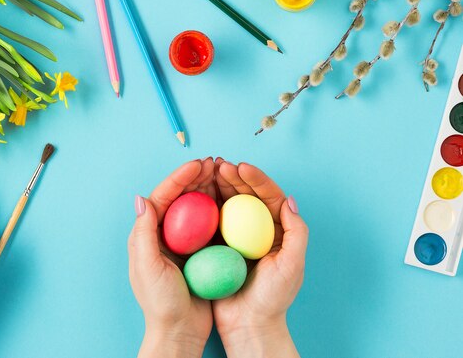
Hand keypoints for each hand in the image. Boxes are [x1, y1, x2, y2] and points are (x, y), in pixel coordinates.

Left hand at [129, 158, 215, 357]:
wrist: (179, 332)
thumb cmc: (160, 303)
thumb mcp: (148, 267)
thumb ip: (143, 233)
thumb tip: (141, 198)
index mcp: (147, 234)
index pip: (162, 197)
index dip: (179, 178)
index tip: (197, 164)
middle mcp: (163, 234)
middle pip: (180, 198)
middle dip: (195, 178)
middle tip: (214, 163)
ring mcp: (182, 243)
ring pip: (195, 208)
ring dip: (208, 189)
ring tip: (223, 173)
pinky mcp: (199, 252)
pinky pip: (209, 225)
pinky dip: (219, 210)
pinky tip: (232, 201)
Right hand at [212, 159, 307, 357]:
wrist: (248, 325)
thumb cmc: (273, 298)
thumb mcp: (291, 266)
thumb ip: (295, 233)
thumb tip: (289, 200)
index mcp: (277, 230)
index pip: (268, 196)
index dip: (256, 179)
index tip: (241, 167)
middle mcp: (257, 229)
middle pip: (246, 196)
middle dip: (233, 177)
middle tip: (218, 164)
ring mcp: (236, 237)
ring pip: (227, 204)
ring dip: (218, 186)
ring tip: (206, 171)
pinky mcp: (218, 245)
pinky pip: (210, 221)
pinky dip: (204, 206)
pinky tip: (195, 195)